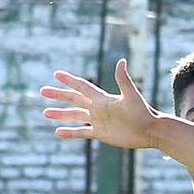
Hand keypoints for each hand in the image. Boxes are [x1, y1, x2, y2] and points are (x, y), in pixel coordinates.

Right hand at [43, 58, 161, 148]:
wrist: (150, 131)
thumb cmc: (143, 112)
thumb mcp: (132, 96)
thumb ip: (123, 79)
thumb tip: (121, 60)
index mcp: (102, 98)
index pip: (82, 86)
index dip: (69, 80)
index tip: (56, 74)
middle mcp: (98, 107)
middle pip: (74, 99)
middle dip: (58, 95)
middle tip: (42, 91)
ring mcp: (98, 120)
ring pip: (75, 116)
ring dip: (60, 114)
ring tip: (45, 112)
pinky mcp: (101, 133)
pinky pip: (82, 132)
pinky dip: (70, 132)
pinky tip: (58, 132)